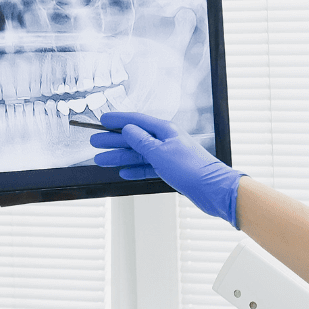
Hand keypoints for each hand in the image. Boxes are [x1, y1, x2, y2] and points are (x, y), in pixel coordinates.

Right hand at [90, 112, 243, 225]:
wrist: (213, 189)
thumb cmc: (192, 168)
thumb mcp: (160, 152)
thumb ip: (141, 141)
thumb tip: (128, 130)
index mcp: (165, 130)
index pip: (136, 121)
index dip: (117, 120)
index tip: (102, 119)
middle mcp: (166, 140)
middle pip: (134, 138)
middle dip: (113, 140)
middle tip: (95, 141)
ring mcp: (168, 155)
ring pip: (138, 154)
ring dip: (119, 157)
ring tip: (101, 160)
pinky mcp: (171, 170)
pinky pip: (147, 167)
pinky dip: (135, 169)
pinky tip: (123, 171)